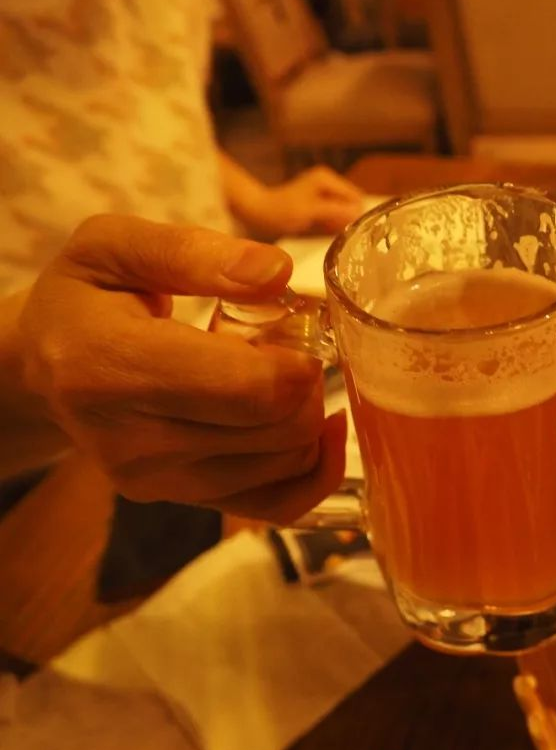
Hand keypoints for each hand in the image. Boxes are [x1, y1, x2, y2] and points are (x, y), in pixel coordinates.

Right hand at [16, 215, 345, 523]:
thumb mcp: (114, 246)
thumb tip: (277, 272)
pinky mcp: (180, 503)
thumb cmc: (86, 300)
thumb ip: (193, 253)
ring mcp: (156, 482)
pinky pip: (281, 503)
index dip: (297, 360)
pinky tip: (318, 427)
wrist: (44, 370)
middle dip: (310, 383)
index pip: (247, 388)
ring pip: (289, 463)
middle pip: (279, 429)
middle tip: (292, 348)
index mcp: (109, 367)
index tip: (297, 329)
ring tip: (278, 377)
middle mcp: (130, 441)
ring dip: (309, 417)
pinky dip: (316, 466)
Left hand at [241, 166, 364, 237]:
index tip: (353, 231)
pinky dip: (334, 226)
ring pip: (345, 212)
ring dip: (342, 224)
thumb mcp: (311, 211)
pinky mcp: (320, 205)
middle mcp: (329, 183)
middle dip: (350, 219)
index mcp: (328, 179)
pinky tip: (327, 234)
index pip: (357, 197)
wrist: (258, 212)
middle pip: (352, 204)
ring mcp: (324, 194)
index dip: (358, 213)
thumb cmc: (282, 210)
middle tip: (343, 236)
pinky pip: (335, 216)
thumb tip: (360, 213)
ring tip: (334, 235)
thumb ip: (336, 211)